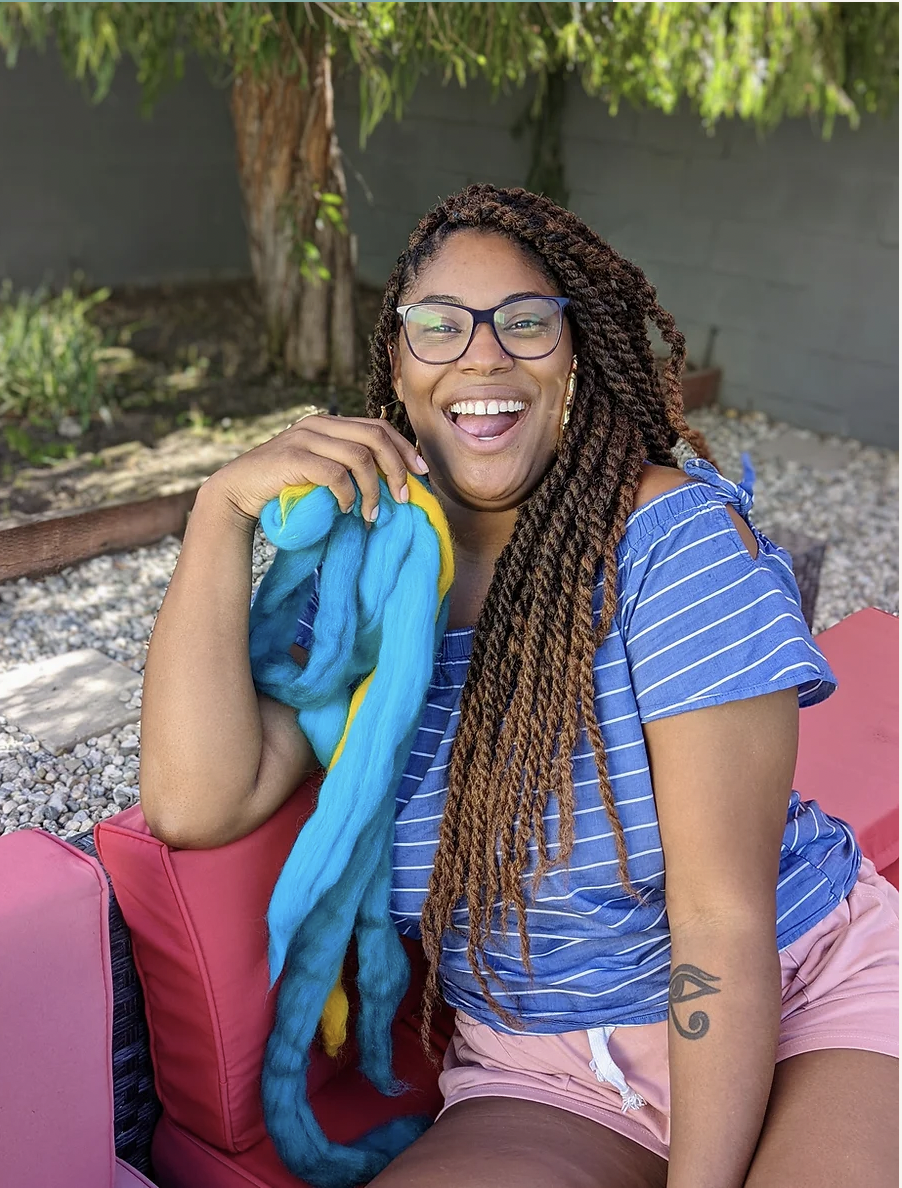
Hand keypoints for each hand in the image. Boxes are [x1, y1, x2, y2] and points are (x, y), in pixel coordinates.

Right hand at [202, 413, 427, 525]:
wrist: (237, 492)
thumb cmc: (284, 486)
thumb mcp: (320, 469)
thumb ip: (346, 465)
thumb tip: (392, 481)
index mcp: (329, 422)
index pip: (378, 427)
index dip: (404, 449)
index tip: (421, 473)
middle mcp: (318, 424)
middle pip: (376, 437)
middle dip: (397, 469)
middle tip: (404, 498)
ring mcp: (304, 438)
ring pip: (359, 457)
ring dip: (373, 490)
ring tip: (371, 515)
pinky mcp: (293, 458)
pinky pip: (335, 474)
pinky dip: (347, 495)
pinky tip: (345, 510)